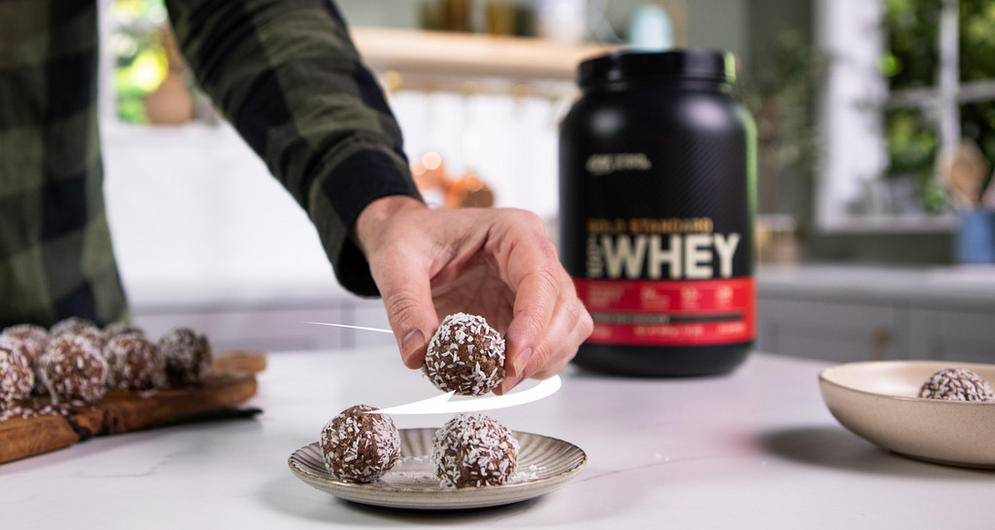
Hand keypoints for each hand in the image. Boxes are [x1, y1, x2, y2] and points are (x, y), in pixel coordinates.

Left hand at [355, 196, 592, 392]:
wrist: (407, 237)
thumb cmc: (410, 237)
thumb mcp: (396, 264)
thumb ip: (406, 307)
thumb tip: (419, 354)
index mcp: (513, 231)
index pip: (541, 278)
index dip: (534, 323)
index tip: (512, 359)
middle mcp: (535, 255)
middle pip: (564, 307)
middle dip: (540, 351)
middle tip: (501, 381)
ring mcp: (536, 284)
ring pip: (569, 327)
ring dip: (544, 360)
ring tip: (501, 379)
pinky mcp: (528, 310)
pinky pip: (552, 341)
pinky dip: (536, 363)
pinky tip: (503, 371)